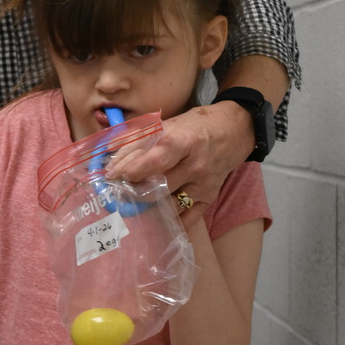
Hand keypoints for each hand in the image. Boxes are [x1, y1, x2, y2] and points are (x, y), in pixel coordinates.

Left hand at [105, 102, 254, 224]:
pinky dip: (168, 219)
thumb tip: (109, 154)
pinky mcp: (209, 198)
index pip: (158, 158)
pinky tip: (153, 217)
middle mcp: (196, 165)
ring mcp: (204, 185)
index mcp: (185, 141)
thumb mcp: (168, 124)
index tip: (112, 174)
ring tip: (130, 201)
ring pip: (170, 204)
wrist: (235, 131)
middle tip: (116, 190)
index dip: (134, 168)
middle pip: (160, 185)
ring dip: (148, 205)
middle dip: (134, 189)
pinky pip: (187, 218)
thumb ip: (138, 140)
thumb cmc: (195, 126)